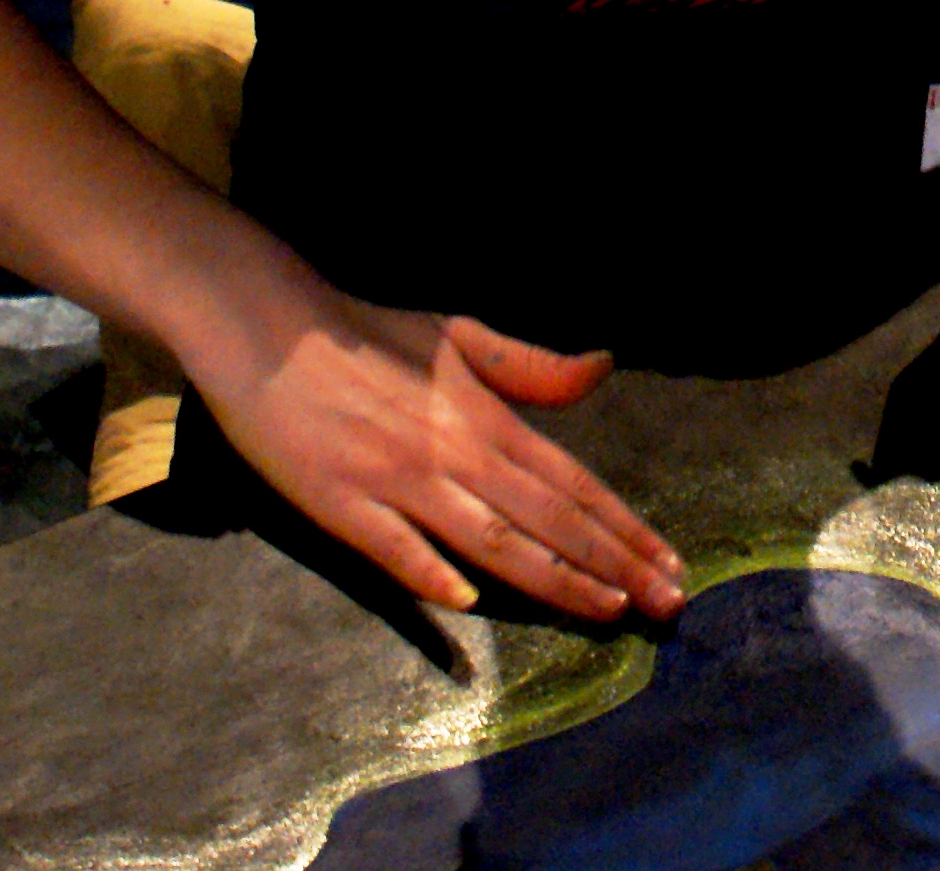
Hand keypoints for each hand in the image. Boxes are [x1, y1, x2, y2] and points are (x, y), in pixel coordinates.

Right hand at [181, 276, 684, 623]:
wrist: (272, 330)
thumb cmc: (369, 334)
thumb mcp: (461, 334)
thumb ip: (531, 367)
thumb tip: (602, 368)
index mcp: (487, 419)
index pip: (573, 482)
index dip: (624, 525)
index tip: (667, 560)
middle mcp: (456, 455)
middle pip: (549, 519)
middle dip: (614, 564)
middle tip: (667, 603)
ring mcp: (399, 482)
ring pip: (490, 542)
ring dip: (553, 578)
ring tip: (607, 609)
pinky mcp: (341, 505)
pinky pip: (394, 548)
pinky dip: (432, 575)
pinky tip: (470, 606)